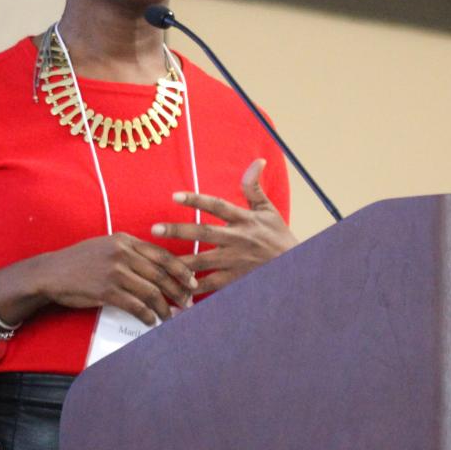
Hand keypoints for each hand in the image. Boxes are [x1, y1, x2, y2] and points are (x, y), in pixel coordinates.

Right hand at [34, 233, 197, 324]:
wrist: (52, 272)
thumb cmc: (81, 261)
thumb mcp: (107, 246)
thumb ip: (131, 252)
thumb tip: (158, 268)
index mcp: (125, 240)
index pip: (162, 255)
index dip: (181, 270)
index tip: (193, 282)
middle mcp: (122, 253)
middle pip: (161, 274)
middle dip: (178, 291)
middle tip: (188, 303)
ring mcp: (114, 272)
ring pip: (151, 292)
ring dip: (164, 308)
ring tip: (171, 317)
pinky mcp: (106, 291)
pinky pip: (135, 305)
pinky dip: (147, 316)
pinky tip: (151, 322)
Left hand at [150, 159, 296, 294]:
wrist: (295, 268)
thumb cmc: (278, 237)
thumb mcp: (268, 210)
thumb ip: (255, 188)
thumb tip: (258, 161)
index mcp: (244, 220)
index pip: (217, 206)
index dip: (196, 200)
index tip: (174, 196)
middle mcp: (237, 239)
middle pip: (204, 234)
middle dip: (178, 231)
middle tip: (154, 229)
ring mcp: (235, 262)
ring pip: (202, 262)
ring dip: (179, 262)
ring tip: (158, 262)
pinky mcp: (235, 280)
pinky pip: (211, 285)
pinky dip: (194, 288)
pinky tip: (176, 288)